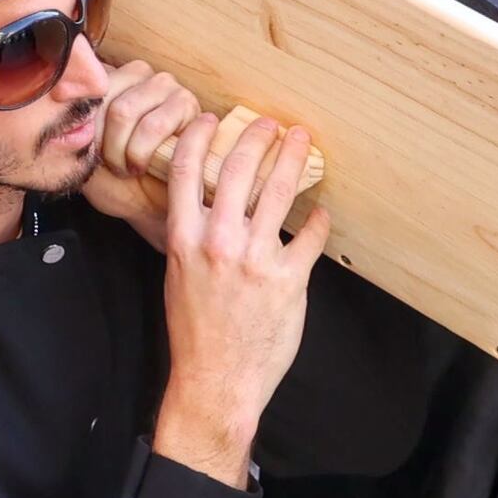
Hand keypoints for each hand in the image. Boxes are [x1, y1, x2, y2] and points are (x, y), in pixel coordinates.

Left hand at [77, 64, 205, 245]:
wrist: (152, 207)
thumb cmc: (116, 179)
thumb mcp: (83, 151)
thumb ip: (69, 124)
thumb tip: (55, 95)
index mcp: (112, 77)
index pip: (84, 87)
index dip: (79, 122)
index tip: (79, 142)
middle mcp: (140, 74)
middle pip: (101, 98)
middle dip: (103, 143)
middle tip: (113, 165)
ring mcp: (166, 86)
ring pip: (124, 111)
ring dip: (122, 151)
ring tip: (129, 167)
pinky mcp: (188, 104)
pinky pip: (154, 125)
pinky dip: (142, 153)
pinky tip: (147, 166)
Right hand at [149, 110, 326, 487]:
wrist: (215, 379)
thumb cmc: (194, 329)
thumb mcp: (177, 274)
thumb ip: (192, 236)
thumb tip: (207, 203)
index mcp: (185, 239)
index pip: (187, 170)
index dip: (198, 136)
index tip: (210, 118)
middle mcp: (219, 242)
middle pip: (240, 168)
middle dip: (258, 136)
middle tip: (271, 124)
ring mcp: (256, 260)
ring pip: (279, 191)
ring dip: (293, 159)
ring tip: (302, 143)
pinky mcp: (289, 280)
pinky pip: (310, 236)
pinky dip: (317, 220)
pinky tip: (320, 213)